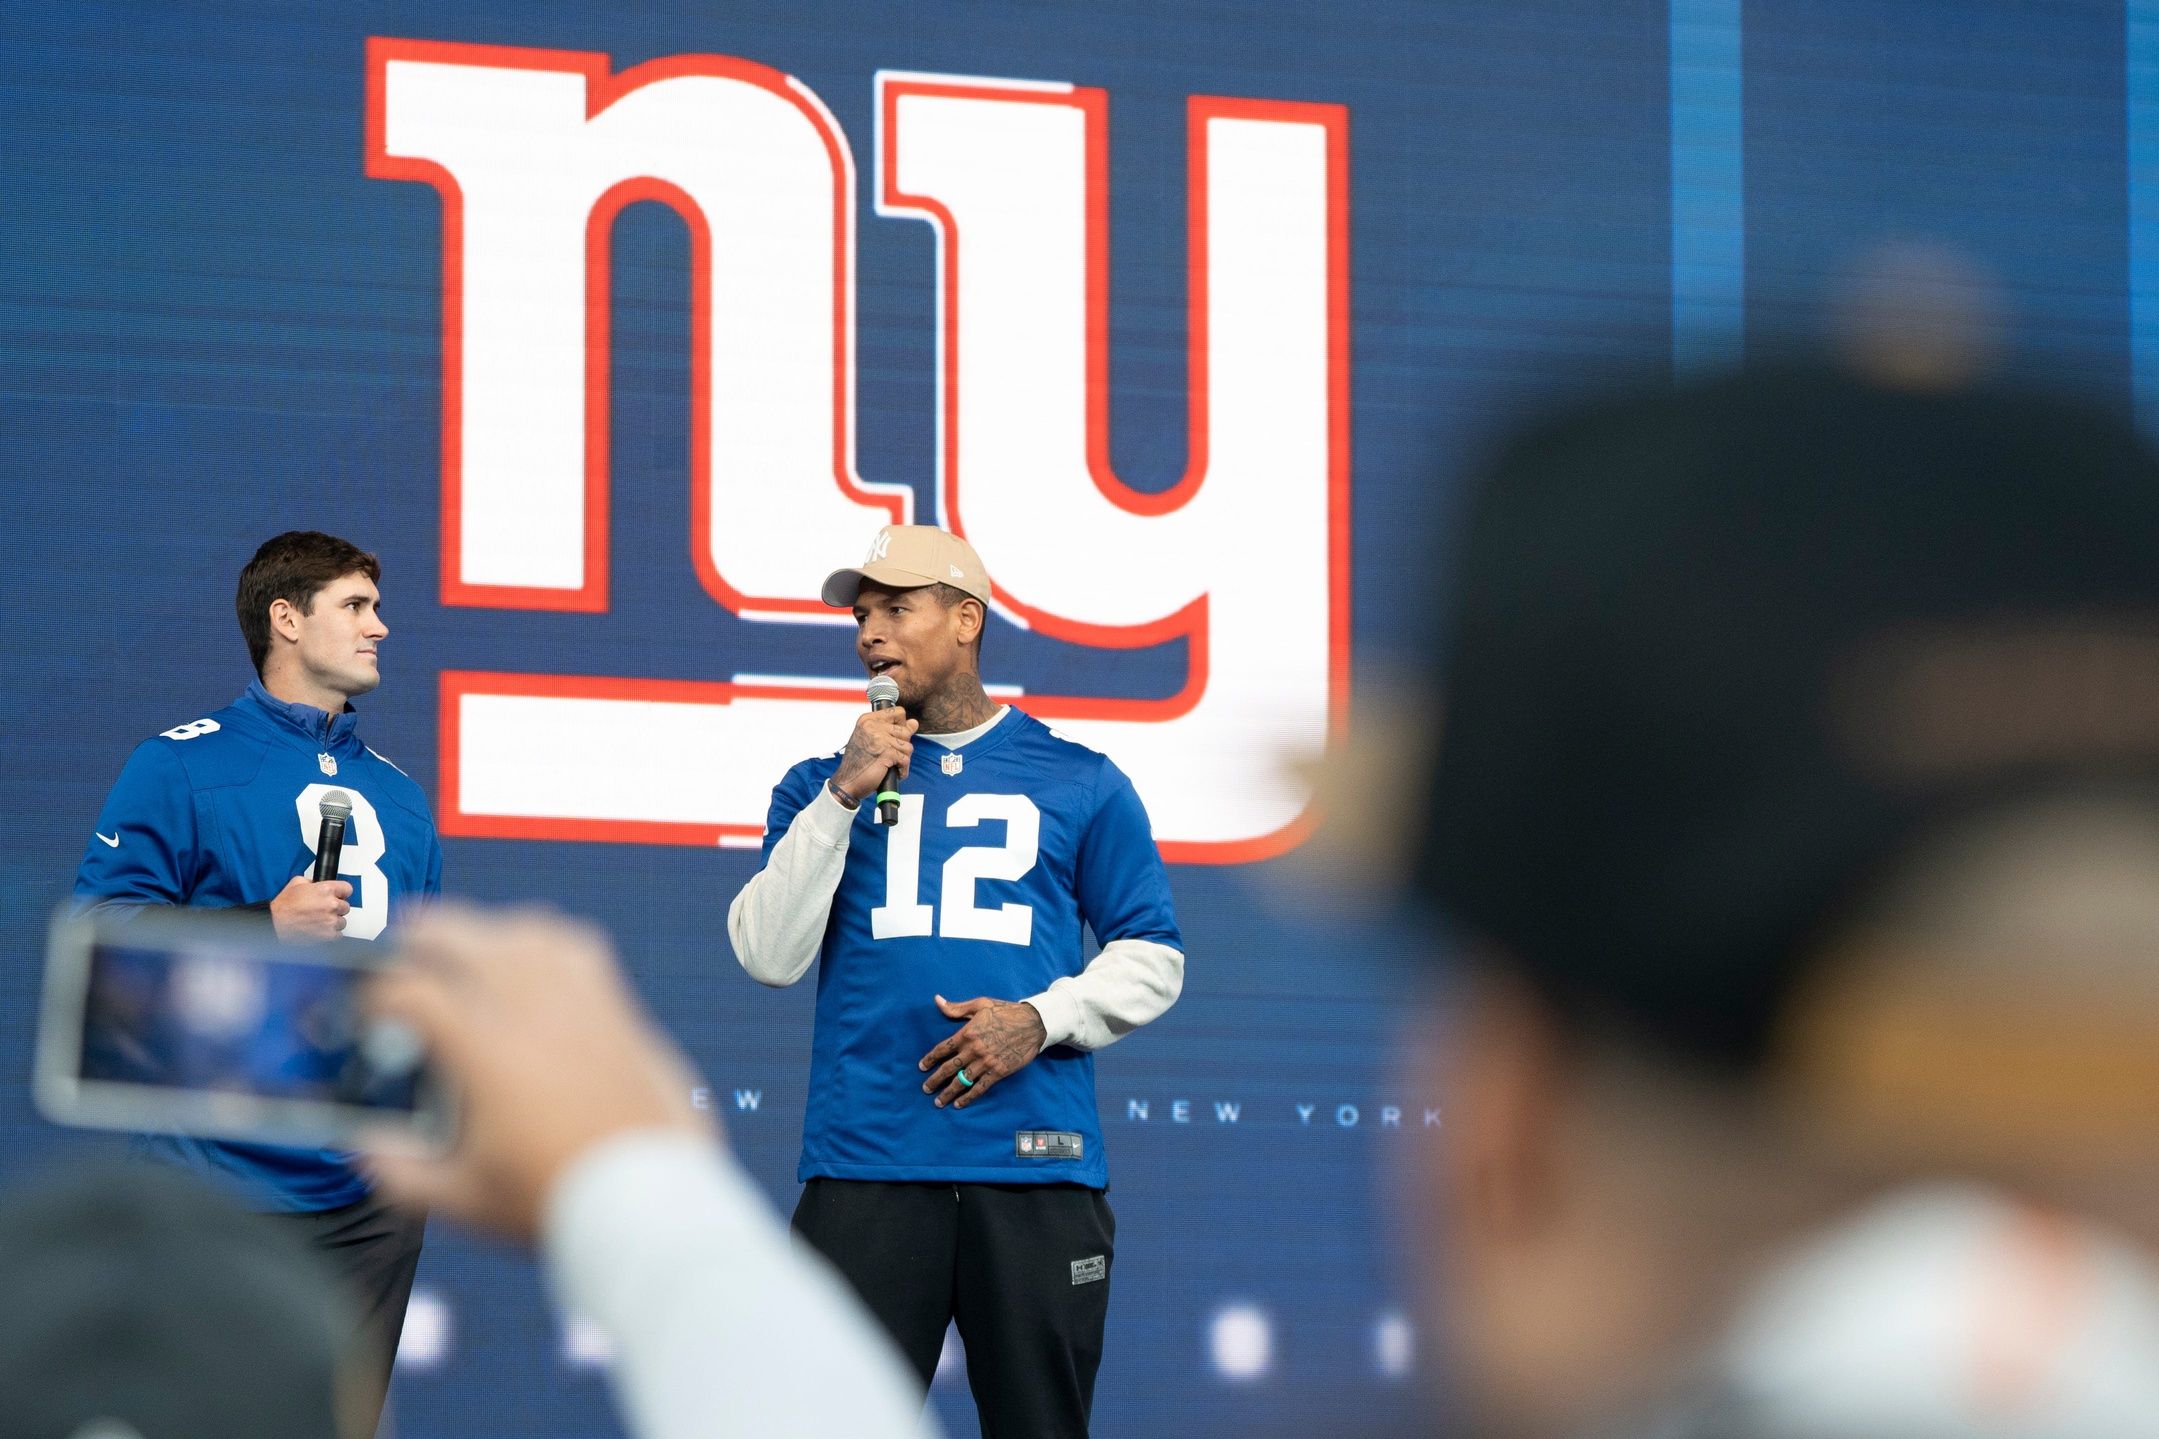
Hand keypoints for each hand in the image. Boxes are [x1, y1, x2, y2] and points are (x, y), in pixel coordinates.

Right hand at [269, 875, 351, 940]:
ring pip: (342, 921)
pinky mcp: (328, 935)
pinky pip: (338, 935)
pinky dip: (331, 934)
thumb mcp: (297, 883)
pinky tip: (320, 929)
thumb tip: (318, 884)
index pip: (348, 889)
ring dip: (334, 921)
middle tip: (323, 910)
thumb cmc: (284, 906)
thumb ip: (312, 882)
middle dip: (336, 908)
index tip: (339, 896)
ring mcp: (331, 921)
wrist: (276, 923)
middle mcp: (331, 905)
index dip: (342, 893)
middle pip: (346, 906)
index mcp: (326, 890)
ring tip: (320, 921)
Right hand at [358, 904, 710, 1240]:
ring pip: (522, 930)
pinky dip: (544, 941)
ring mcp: (580, 1002)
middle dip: (417, 936)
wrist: (649, 1198)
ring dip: (483, 932)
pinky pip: (577, 948)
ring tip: (462, 950)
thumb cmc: (560, 1200)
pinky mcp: (618, 1008)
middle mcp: (532, 1010)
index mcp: (484, 1050)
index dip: (375, 995)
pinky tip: (534, 961)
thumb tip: (366, 1146)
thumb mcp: (463, 1198)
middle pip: (463, 935)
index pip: (412, 992)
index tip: (367, 1010)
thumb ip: (400, 1172)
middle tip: (397, 951)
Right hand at [830, 706, 917, 805]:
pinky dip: (902, 769)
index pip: (899, 712)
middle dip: (902, 746)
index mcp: (867, 720)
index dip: (901, 726)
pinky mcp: (887, 753)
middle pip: (906, 730)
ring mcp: (880, 739)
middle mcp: (873, 726)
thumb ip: (892, 729)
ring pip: (908, 746)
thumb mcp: (871, 739)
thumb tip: (914, 723)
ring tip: (890, 764)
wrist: (847, 782)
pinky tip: (893, 772)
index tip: (893, 738)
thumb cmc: (858, 762)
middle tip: (889, 755)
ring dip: (902, 759)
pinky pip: (906, 760)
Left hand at [919, 995, 1046, 1108]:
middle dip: (935, 1080)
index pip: (942, 1049)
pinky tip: (959, 1104)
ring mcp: (986, 1062)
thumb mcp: (981, 1004)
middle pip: (948, 1068)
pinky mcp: (998, 1072)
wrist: (1033, 1023)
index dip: (930, 1059)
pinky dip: (969, 1097)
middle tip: (925, 1089)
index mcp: (967, 1033)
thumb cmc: (1006, 1011)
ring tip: (938, 1102)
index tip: (922, 1067)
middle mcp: (974, 1050)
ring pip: (962, 1081)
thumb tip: (937, 1000)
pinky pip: (980, 1087)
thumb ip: (956, 1007)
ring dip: (948, 1093)